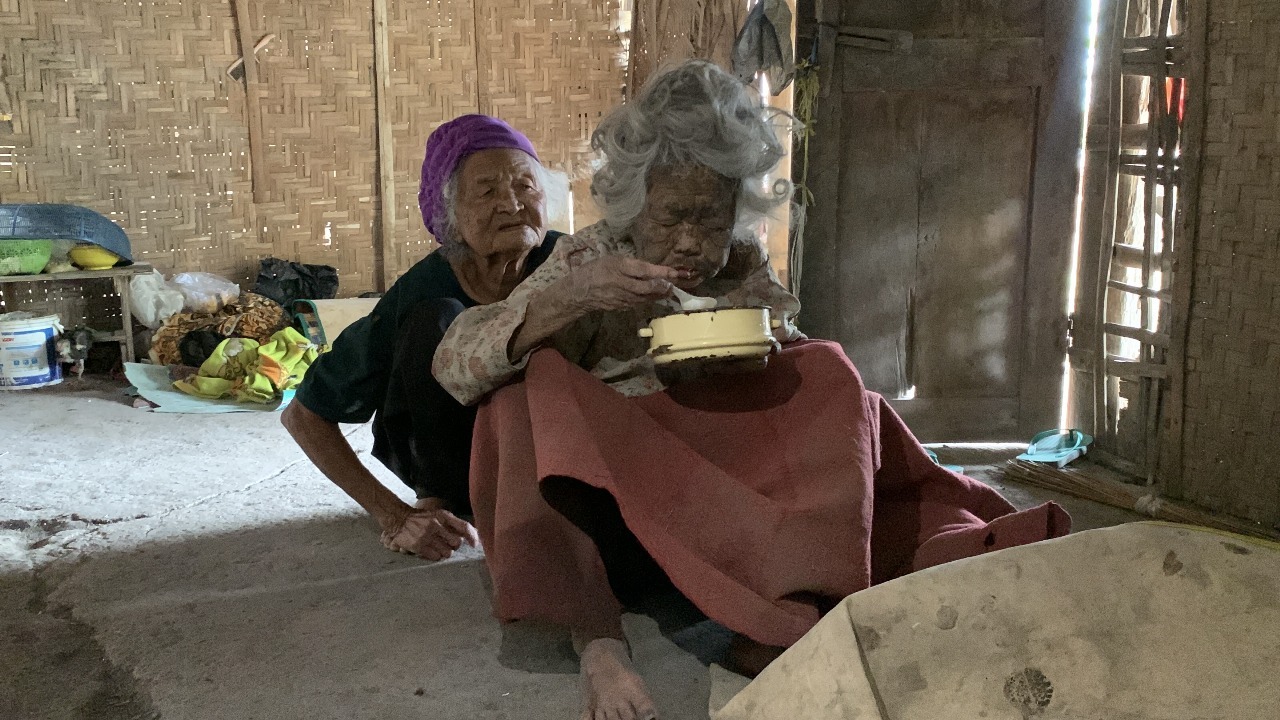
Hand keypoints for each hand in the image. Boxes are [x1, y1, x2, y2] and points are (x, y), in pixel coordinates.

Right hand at [380, 507, 478, 560]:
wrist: (399, 519)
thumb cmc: (422, 518)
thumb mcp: (439, 515)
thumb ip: (454, 523)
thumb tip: (474, 534)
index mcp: (443, 515)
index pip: (464, 526)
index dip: (473, 536)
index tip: (474, 544)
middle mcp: (436, 524)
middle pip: (457, 543)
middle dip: (454, 546)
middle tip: (448, 545)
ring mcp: (427, 535)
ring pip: (447, 553)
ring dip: (444, 553)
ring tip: (437, 548)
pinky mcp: (419, 545)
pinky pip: (435, 557)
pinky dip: (435, 556)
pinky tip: (430, 551)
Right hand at [557, 256, 686, 312]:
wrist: (581, 291)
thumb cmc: (596, 270)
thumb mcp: (614, 260)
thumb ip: (633, 265)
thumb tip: (652, 270)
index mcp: (621, 269)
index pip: (646, 271)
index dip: (662, 273)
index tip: (676, 272)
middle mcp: (624, 285)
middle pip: (650, 288)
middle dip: (665, 287)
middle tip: (678, 284)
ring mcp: (624, 299)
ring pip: (647, 298)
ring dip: (661, 294)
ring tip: (671, 290)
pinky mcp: (623, 307)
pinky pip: (640, 302)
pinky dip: (650, 299)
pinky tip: (657, 296)